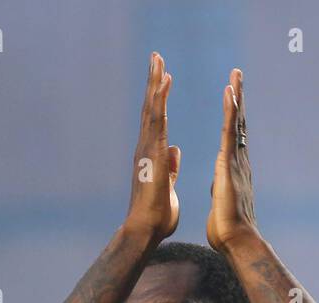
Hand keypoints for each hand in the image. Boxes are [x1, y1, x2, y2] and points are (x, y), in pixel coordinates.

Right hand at [123, 52, 178, 244]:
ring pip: (151, 108)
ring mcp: (147, 148)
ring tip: (158, 59)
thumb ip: (170, 167)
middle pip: (150, 108)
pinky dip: (161, 98)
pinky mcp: (152, 151)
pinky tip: (166, 80)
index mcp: (151, 155)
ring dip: (155, 82)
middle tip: (156, 58)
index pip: (155, 121)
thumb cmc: (157, 215)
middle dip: (153, 82)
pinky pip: (157, 119)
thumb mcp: (168, 185)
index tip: (162, 78)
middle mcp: (145, 147)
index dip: (158, 98)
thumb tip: (173, 150)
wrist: (147, 228)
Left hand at [206, 67, 258, 254]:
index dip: (232, 115)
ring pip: (236, 123)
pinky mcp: (230, 164)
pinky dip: (230, 111)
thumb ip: (221, 188)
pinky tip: (229, 93)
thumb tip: (219, 183)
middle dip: (238, 98)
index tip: (232, 95)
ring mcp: (236, 160)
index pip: (232, 136)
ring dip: (236, 97)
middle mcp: (238, 160)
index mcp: (232, 169)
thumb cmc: (227, 228)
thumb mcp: (221, 201)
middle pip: (238, 123)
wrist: (236, 240)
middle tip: (237, 74)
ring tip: (235, 75)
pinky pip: (229, 132)